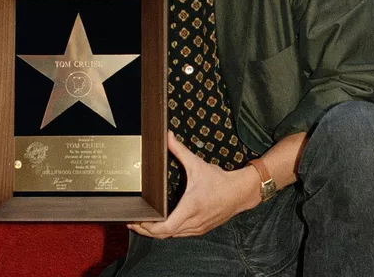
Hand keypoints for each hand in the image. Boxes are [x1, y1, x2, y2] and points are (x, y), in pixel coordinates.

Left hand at [127, 132, 260, 238]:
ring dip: (156, 233)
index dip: (148, 228)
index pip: (166, 228)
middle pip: (164, 235)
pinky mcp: (201, 229)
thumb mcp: (197, 164)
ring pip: (172, 236)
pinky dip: (168, 232)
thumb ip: (180, 151)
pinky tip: (161, 224)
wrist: (240, 192)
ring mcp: (197, 228)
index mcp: (191, 207)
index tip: (136, 220)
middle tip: (132, 222)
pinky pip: (180, 234)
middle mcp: (193, 221)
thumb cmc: (220, 180)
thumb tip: (167, 137)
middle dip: (146, 230)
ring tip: (143, 223)